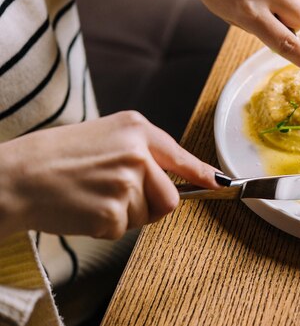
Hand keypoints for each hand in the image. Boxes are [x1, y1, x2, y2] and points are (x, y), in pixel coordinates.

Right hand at [0, 112, 218, 238]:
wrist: (17, 176)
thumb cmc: (57, 156)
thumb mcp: (106, 136)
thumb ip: (143, 151)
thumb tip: (176, 176)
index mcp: (137, 129)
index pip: (180, 156)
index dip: (203, 174)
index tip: (221, 184)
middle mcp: (138, 153)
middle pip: (171, 198)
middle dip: (152, 205)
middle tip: (119, 195)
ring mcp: (127, 183)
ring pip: (149, 216)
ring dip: (127, 214)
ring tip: (96, 196)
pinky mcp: (114, 212)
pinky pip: (125, 229)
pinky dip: (107, 226)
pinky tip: (86, 207)